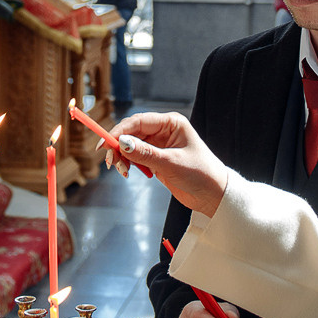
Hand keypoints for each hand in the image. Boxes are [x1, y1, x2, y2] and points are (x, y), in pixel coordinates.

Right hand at [112, 112, 229, 217]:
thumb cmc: (200, 174)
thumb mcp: (171, 163)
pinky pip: (135, 156)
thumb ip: (145, 153)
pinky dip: (128, 163)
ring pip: (131, 145)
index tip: (104, 144)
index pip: (138, 121)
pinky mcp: (156, 158)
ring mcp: (159, 145)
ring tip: (121, 171)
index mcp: (171, 123)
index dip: (119, 131)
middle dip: (118, 146)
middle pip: (132, 132)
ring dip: (122, 157)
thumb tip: (122, 143)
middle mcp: (164, 131)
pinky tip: (128, 171)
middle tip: (109, 162)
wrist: (213, 195)